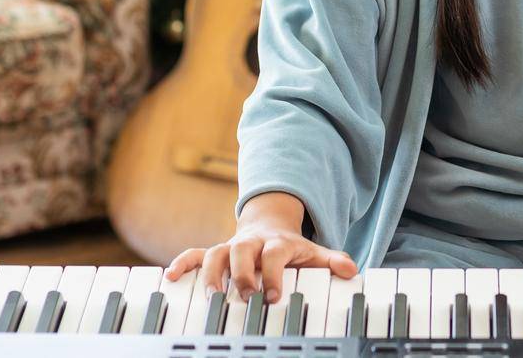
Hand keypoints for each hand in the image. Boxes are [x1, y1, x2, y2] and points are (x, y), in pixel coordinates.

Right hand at [164, 193, 357, 301]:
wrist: (269, 224)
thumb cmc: (290, 247)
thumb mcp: (313, 252)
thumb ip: (331, 261)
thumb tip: (351, 270)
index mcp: (276, 243)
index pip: (274, 253)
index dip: (273, 273)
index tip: (273, 295)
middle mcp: (250, 243)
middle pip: (241, 252)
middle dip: (241, 274)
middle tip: (244, 296)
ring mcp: (231, 247)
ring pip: (214, 254)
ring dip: (210, 275)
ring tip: (210, 297)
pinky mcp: (215, 252)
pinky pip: (194, 254)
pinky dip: (182, 263)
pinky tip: (170, 277)